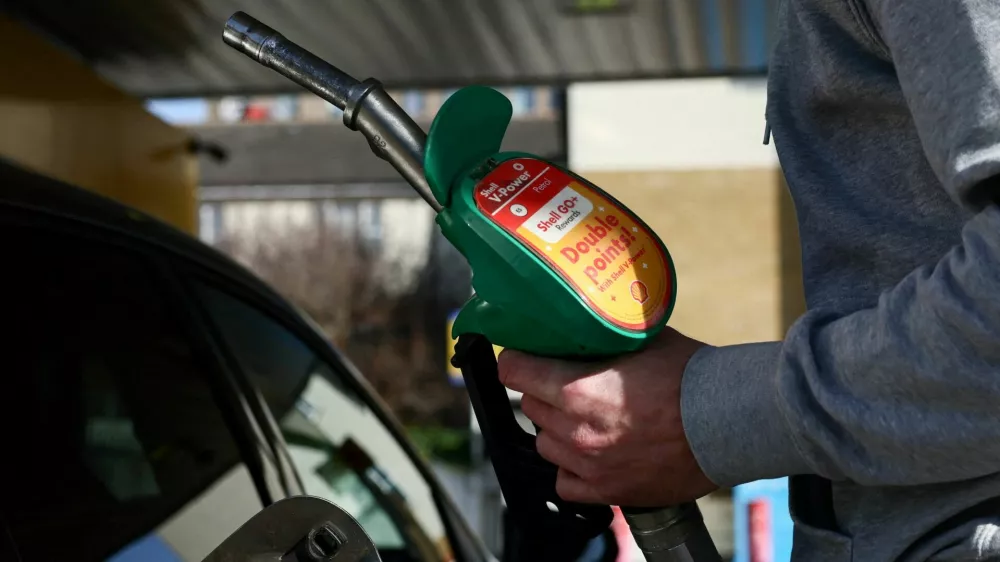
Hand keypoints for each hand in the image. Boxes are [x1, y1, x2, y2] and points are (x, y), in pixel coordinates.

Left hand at [497, 327, 717, 506]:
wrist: (729, 422)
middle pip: (529, 406)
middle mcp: (577, 429)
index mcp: (579, 389)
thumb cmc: (691, 377)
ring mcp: (589, 463)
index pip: (515, 372)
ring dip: (556, 429)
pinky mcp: (607, 490)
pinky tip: (589, 453)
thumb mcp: (642, 340)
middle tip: (566, 383)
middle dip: (542, 392)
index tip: (519, 358)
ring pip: (544, 443)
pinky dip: (571, 468)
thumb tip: (577, 324)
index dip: (515, 360)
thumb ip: (603, 337)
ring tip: (584, 419)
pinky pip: (564, 482)